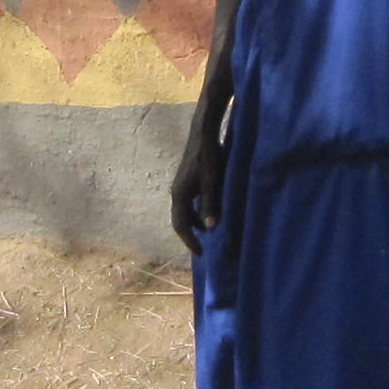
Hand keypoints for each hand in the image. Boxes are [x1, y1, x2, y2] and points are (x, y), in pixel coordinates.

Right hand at [168, 130, 226, 248]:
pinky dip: (195, 213)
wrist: (203, 135)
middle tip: (201, 248)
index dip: (190, 241)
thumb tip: (210, 228)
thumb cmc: (208, 158)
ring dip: (193, 224)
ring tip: (206, 233)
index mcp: (180, 195)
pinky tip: (206, 213)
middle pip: (179, 220)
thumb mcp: (212, 183)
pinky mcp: (186, 181)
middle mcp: (176, 193)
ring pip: (183, 212)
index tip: (200, 253)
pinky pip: (187, 203)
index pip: (181, 225)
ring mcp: (180, 186)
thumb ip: (210, 205)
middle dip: (189, 235)